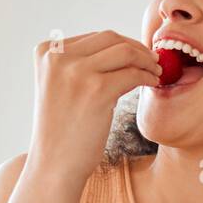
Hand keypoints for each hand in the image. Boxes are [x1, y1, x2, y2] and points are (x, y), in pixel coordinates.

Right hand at [27, 30, 161, 184]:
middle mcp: (58, 57)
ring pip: (125, 52)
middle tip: (153, 60)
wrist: (54, 164)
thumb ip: (80, 65)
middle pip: (110, 38)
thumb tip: (121, 51)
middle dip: (137, 47)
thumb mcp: (61, 87)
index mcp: (46, 52)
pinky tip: (152, 83)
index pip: (94, 37)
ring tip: (156, 72)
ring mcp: (76, 72)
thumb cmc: (63, 131)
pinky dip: (147, 76)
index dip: (122, 44)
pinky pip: (133, 74)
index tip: (138, 54)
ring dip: (146, 60)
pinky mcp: (97, 90)